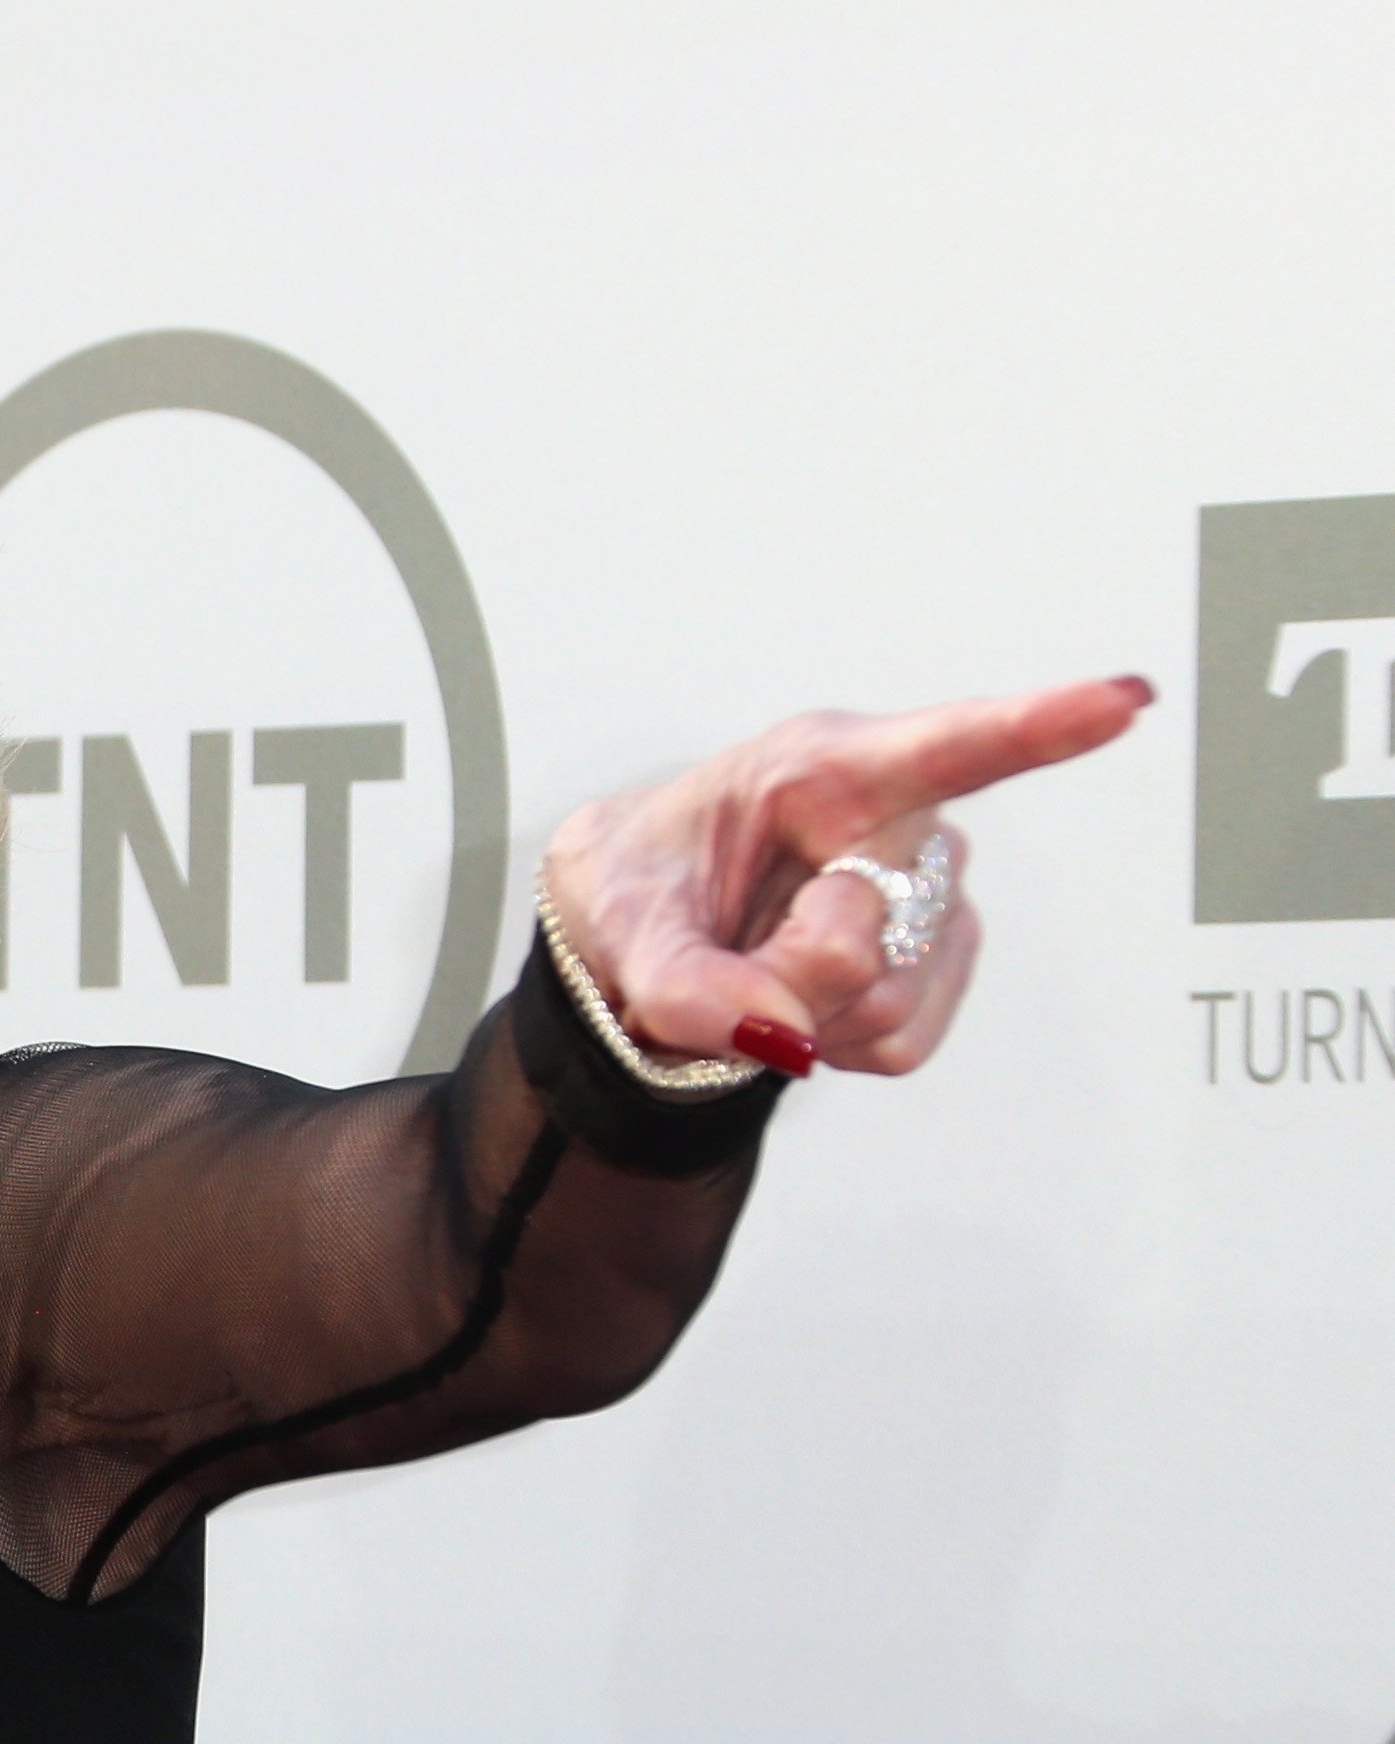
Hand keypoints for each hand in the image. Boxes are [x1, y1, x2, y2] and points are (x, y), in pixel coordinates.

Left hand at [542, 674, 1151, 1077]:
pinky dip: (830, 1044)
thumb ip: (681, 982)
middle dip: (772, 978)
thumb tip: (780, 1032)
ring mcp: (931, 893)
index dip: (1040, 725)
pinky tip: (799, 997)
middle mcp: (898, 822)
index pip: (946, 745)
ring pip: (883, 1001)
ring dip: (799, 1015)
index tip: (1123, 699)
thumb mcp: (621, 920)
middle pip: (858, 941)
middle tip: (718, 951)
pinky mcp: (942, 960)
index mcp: (822, 767)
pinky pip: (900, 1040)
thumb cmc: (642, 885)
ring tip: (756, 963)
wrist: (643, 937)